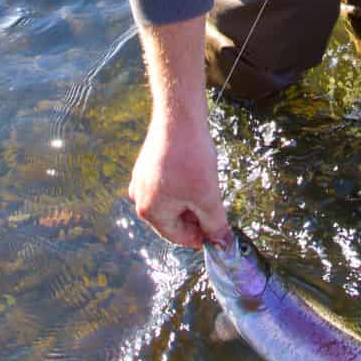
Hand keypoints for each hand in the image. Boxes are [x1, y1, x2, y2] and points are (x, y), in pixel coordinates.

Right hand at [128, 111, 229, 248]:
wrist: (179, 117)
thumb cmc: (191, 158)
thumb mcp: (208, 197)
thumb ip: (215, 225)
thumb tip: (222, 244)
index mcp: (150, 211)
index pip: (178, 236)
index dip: (201, 236)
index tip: (218, 232)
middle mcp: (139, 198)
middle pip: (172, 219)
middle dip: (195, 216)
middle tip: (216, 207)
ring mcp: (140, 179)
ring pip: (171, 201)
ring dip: (190, 200)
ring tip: (207, 186)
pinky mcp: (146, 164)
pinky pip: (166, 184)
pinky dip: (182, 185)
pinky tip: (196, 173)